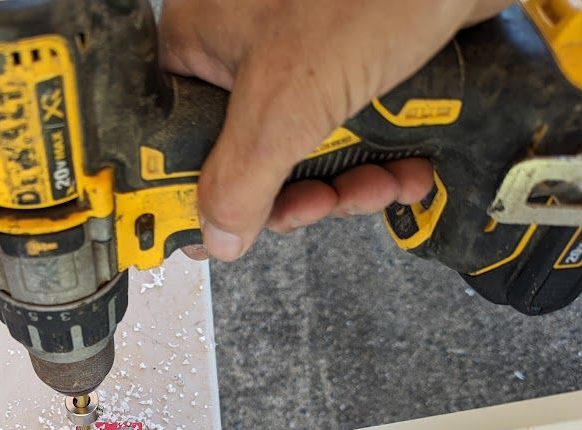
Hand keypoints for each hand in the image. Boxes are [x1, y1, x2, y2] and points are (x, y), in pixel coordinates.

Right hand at [159, 0, 511, 260]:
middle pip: (246, 156)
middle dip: (292, 194)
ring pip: (304, 152)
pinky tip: (409, 169)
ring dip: (347, 186)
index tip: (222, 233)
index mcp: (202, 41)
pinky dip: (380, 161)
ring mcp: (304, 57)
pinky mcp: (358, 65)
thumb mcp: (287, 99)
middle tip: (317, 207)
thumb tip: (214, 237)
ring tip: (379, 185)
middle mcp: (246, 49)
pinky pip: (351, 134)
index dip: (195, 192)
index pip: (173, 137)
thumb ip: (240, 179)